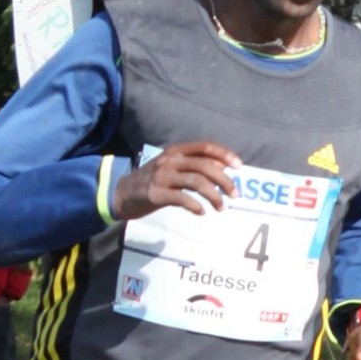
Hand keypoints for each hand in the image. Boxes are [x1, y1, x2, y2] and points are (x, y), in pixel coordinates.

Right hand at [112, 141, 240, 219]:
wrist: (121, 194)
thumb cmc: (154, 181)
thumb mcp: (174, 168)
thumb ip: (196, 165)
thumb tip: (224, 166)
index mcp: (176, 151)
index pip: (204, 146)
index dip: (224, 154)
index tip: (239, 166)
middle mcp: (169, 160)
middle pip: (204, 166)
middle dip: (224, 180)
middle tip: (235, 195)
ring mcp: (161, 176)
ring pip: (196, 182)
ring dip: (213, 196)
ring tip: (221, 208)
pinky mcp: (155, 193)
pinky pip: (180, 198)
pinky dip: (194, 205)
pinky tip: (201, 212)